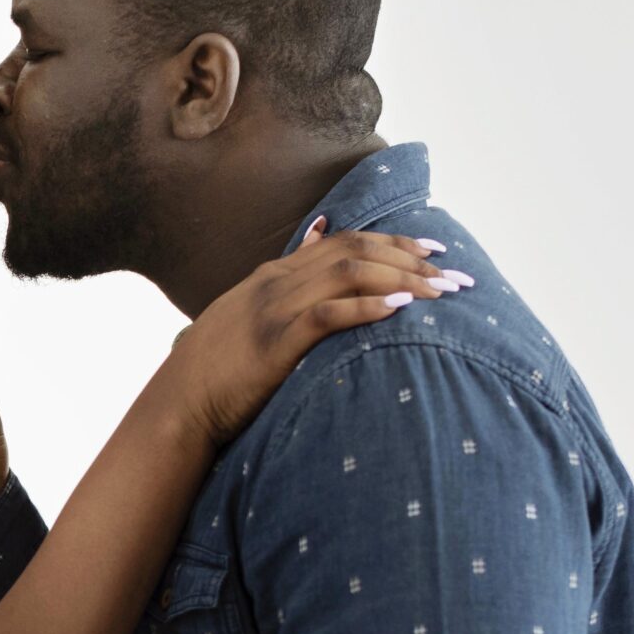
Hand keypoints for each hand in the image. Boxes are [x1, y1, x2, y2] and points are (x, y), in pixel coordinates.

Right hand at [158, 220, 467, 449]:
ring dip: (403, 281)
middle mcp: (278, 283)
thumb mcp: (248, 309)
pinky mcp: (275, 342)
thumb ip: (287, 272)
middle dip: (412, 260)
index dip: (394, 243)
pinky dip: (367, 308)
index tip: (434, 252)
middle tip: (454, 275)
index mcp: (274, 275)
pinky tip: (400, 311)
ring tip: (440, 294)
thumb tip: (320, 231)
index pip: (345, 242)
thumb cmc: (216, 366)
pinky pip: (328, 315)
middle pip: (357, 252)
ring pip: (350, 274)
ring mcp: (275, 310)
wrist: (179, 402)